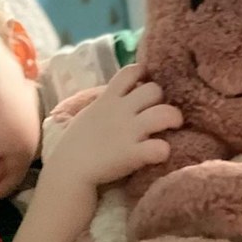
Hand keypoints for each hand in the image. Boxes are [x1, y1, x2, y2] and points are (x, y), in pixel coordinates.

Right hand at [44, 64, 182, 186]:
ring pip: (166, 113)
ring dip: (173, 119)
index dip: (142, 74)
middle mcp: (120, 110)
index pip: (129, 72)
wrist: (69, 169)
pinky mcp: (134, 154)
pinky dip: (163, 150)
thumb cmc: (76, 142)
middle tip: (159, 112)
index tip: (144, 83)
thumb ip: (106, 102)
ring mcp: (129, 131)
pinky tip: (159, 153)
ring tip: (172, 127)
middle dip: (161, 99)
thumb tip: (121, 94)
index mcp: (108, 99)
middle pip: (154, 89)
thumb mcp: (89, 113)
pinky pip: (161, 147)